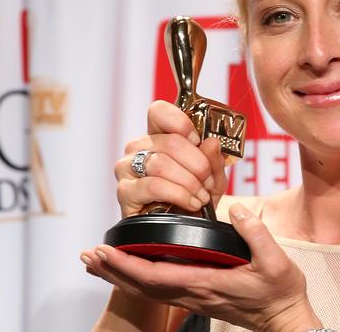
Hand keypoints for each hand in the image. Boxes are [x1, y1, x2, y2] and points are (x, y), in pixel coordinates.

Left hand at [82, 204, 320, 330]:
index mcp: (207, 282)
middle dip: (112, 270)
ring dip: (120, 276)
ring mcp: (195, 296)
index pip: (155, 276)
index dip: (126, 264)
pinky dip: (138, 279)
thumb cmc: (281, 292)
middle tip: (87, 255)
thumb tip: (236, 209)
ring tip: (97, 263)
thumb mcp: (276, 260)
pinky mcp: (199, 296)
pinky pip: (160, 290)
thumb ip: (255, 233)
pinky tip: (131, 271)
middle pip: (142, 286)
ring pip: (147, 289)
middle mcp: (194, 292)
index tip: (104, 251)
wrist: (285, 320)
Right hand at [114, 100, 227, 216]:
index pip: (159, 111)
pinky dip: (179, 194)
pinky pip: (153, 186)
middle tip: (209, 181)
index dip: (182, 123)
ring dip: (189, 182)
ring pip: (161, 163)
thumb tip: (211, 142)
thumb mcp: (214, 177)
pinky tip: (191, 203)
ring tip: (201, 196)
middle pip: (171, 142)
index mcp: (157, 135)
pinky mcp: (125, 192)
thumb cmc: (196, 197)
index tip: (199, 141)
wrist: (186, 228)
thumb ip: (215, 159)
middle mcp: (138, 148)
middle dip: (198, 164)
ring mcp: (127, 169)